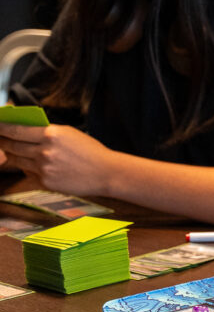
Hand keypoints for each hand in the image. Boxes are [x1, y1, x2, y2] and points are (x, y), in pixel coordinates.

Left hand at [0, 123, 117, 195]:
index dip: (2, 128)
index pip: (17, 130)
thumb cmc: (91, 151)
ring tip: (11, 150)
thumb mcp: (70, 134)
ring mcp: (43, 168)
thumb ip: (48, 133)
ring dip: (12, 155)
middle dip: (2, 141)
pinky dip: (27, 167)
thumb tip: (26, 132)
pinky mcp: (45, 182)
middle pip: (12, 146)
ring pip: (18, 160)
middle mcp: (44, 151)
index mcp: (52, 134)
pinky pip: (29, 173)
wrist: (105, 172)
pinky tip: (31, 163)